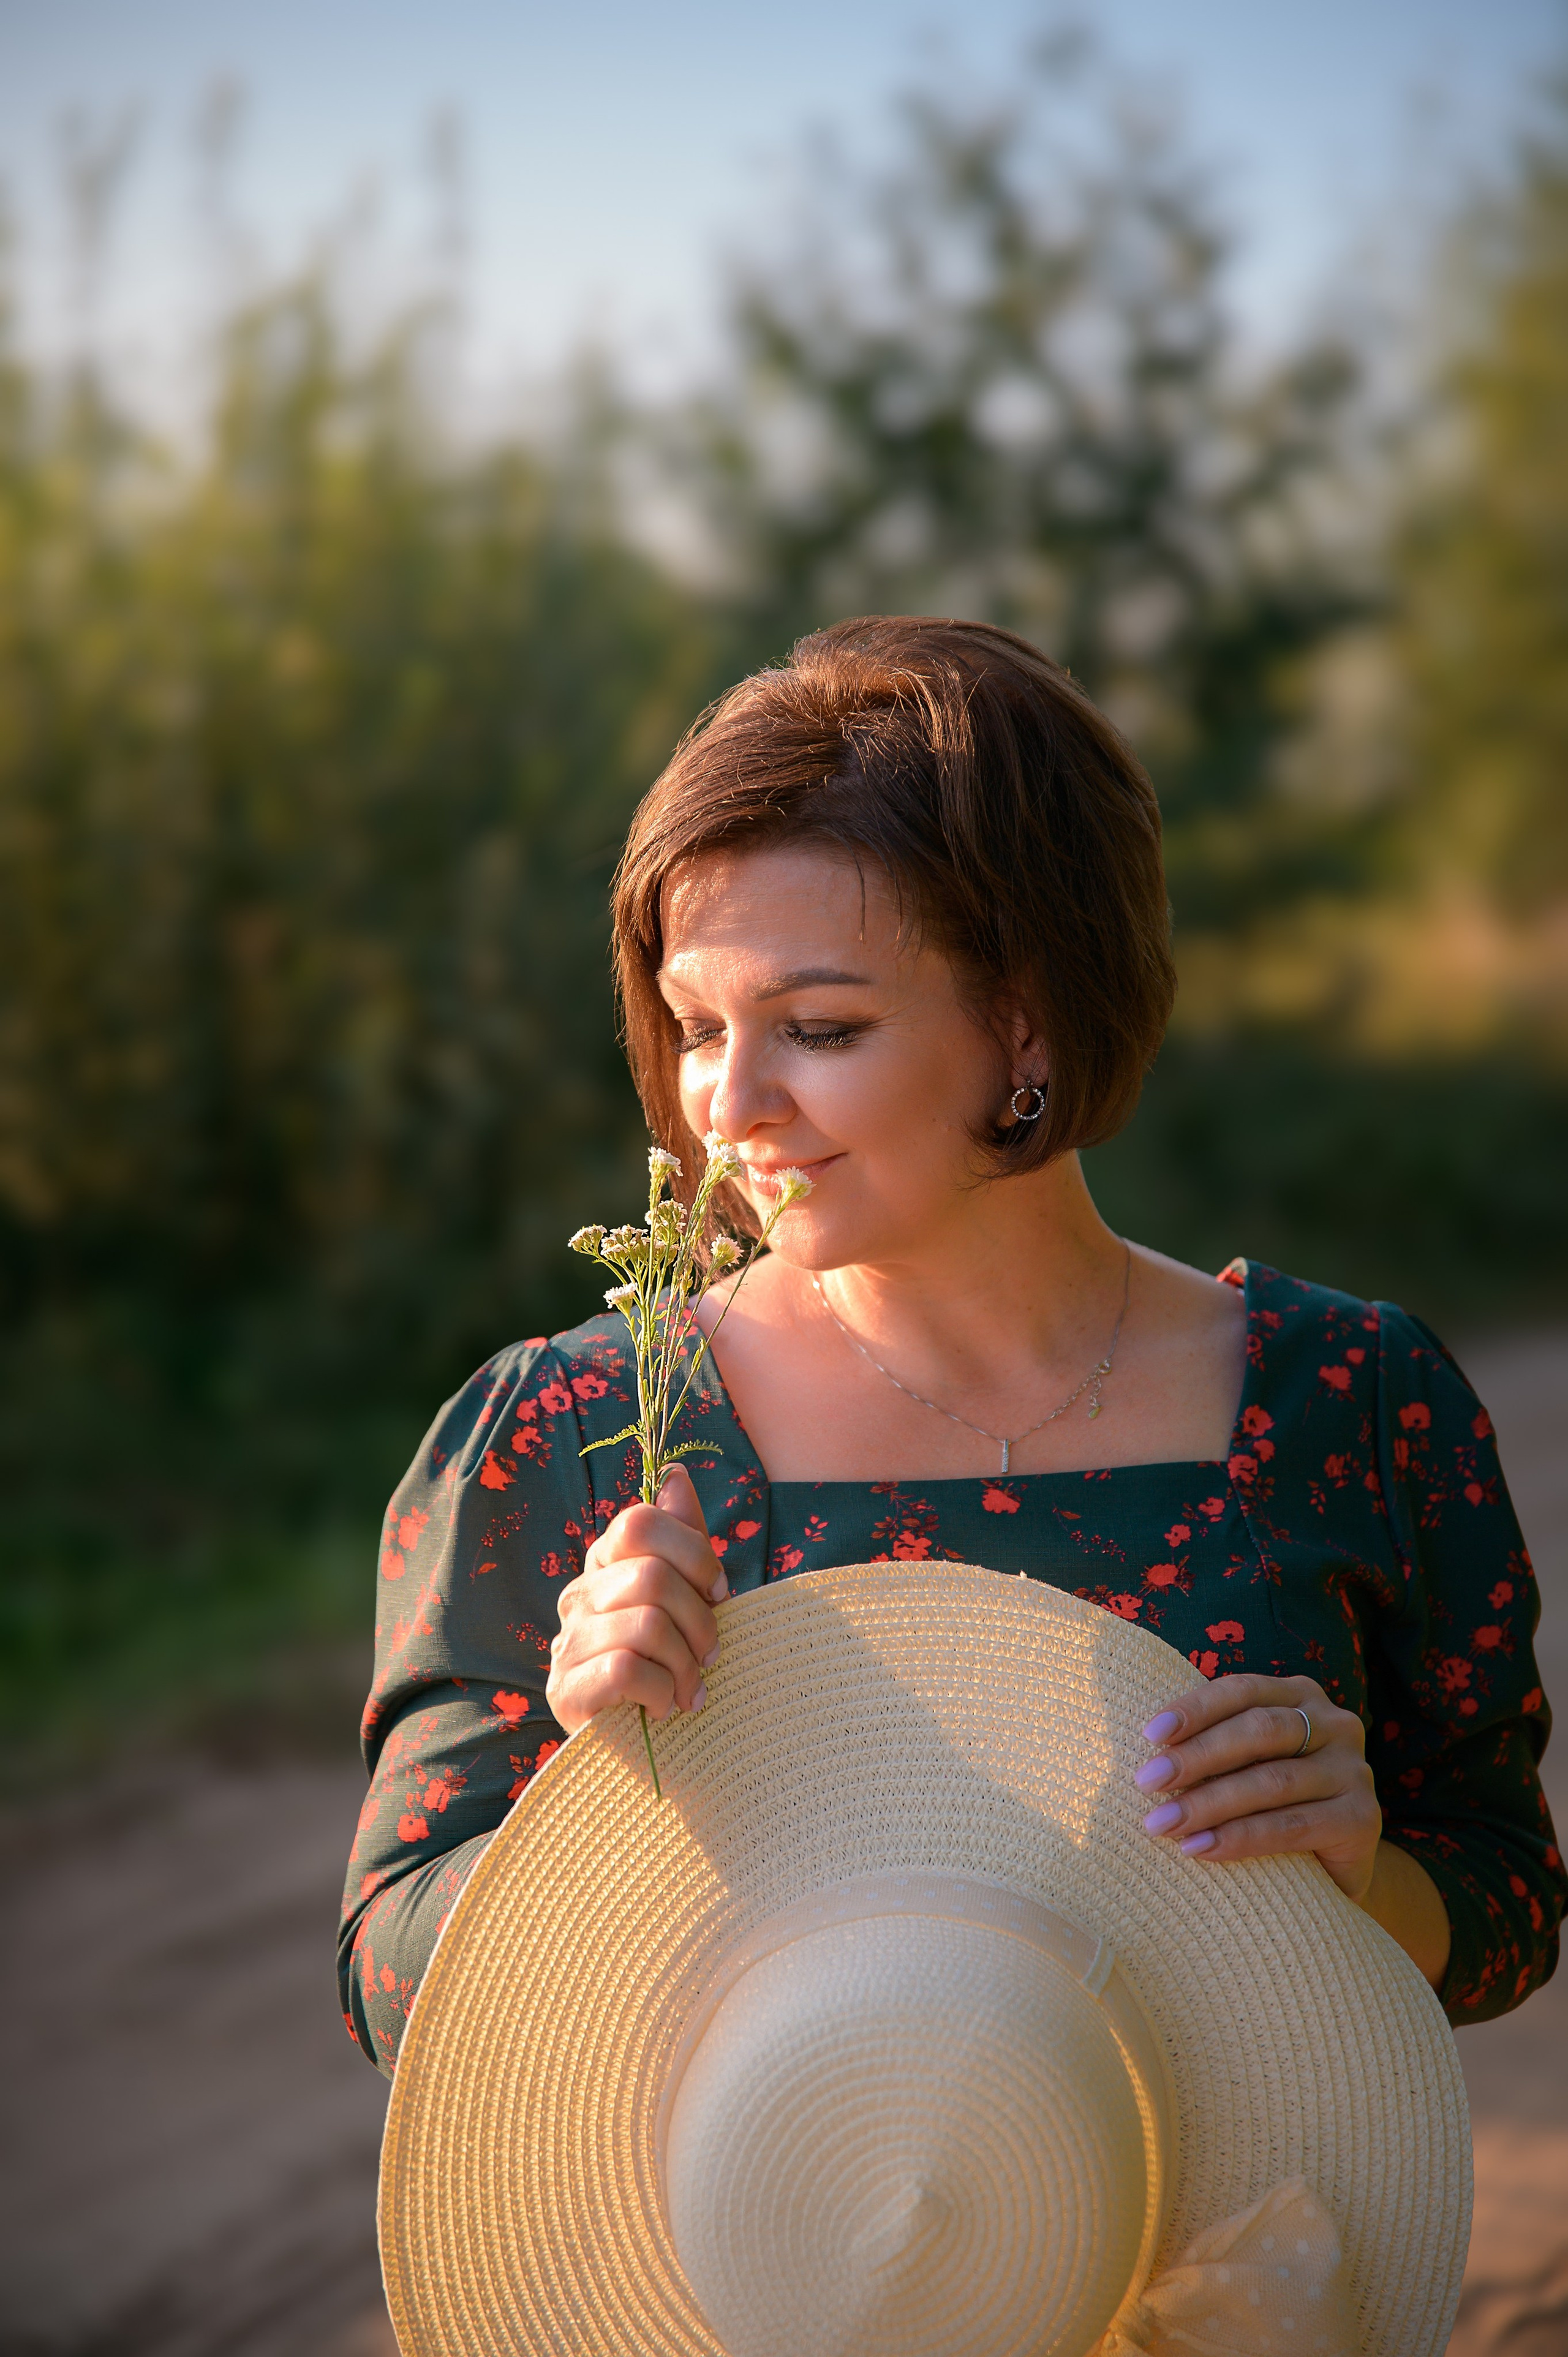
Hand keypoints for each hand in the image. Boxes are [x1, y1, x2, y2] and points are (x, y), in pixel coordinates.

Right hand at [546, 1465, 727, 1733]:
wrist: (650, 1751)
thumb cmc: (673, 1664)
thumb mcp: (689, 1596)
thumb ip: (682, 1536)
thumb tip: (675, 1474)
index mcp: (606, 1563)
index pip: (640, 1520)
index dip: (693, 1553)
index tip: (719, 1594)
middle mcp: (578, 1595)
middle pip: (653, 1576)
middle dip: (700, 1621)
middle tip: (711, 1658)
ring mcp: (566, 1642)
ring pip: (646, 1624)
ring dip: (685, 1665)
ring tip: (691, 1692)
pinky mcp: (564, 1690)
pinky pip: (626, 1669)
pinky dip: (662, 1693)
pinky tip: (665, 1710)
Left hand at [1134, 1673, 1381, 1903]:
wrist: (1333, 1869)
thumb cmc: (1270, 1804)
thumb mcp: (1246, 1764)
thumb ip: (1215, 1746)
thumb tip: (1147, 1752)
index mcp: (1301, 1695)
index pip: (1242, 1691)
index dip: (1195, 1708)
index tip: (1149, 1736)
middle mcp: (1335, 1724)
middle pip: (1257, 1732)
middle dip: (1196, 1757)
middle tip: (1146, 1783)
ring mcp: (1354, 1770)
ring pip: (1271, 1781)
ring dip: (1208, 1803)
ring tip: (1162, 1824)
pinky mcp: (1362, 1819)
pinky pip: (1291, 1827)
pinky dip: (1241, 1838)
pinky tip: (1201, 1849)